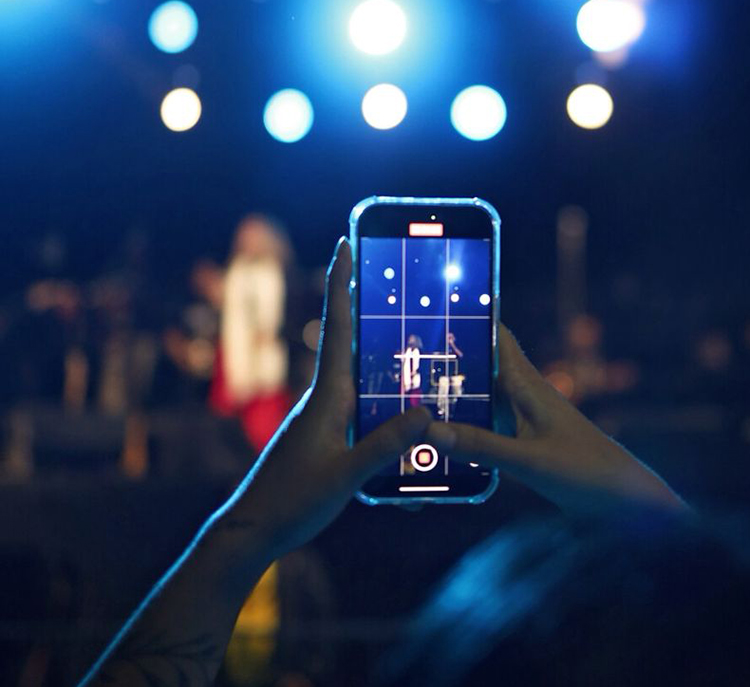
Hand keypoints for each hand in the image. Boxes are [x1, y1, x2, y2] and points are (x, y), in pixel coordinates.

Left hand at [213, 238, 431, 561]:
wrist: (253, 530)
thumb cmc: (292, 502)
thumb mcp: (345, 476)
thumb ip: (385, 446)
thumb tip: (428, 415)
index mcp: (326, 397)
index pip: (337, 327)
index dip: (341, 284)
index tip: (345, 244)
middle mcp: (323, 399)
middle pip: (348, 340)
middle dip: (366, 307)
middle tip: (393, 279)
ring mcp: (323, 417)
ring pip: (356, 374)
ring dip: (377, 352)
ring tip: (409, 339)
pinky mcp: (326, 436)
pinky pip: (358, 404)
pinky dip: (378, 394)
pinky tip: (399, 409)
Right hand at [424, 325, 685, 515]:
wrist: (625, 502)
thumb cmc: (587, 473)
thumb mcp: (530, 462)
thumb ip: (482, 446)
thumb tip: (430, 430)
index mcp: (529, 386)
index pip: (497, 336)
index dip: (469, 317)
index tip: (431, 305)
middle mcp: (525, 395)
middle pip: (482, 364)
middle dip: (448, 356)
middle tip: (400, 352)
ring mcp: (525, 418)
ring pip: (482, 394)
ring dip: (453, 391)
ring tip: (408, 390)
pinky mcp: (526, 441)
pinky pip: (487, 422)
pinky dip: (465, 422)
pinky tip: (439, 435)